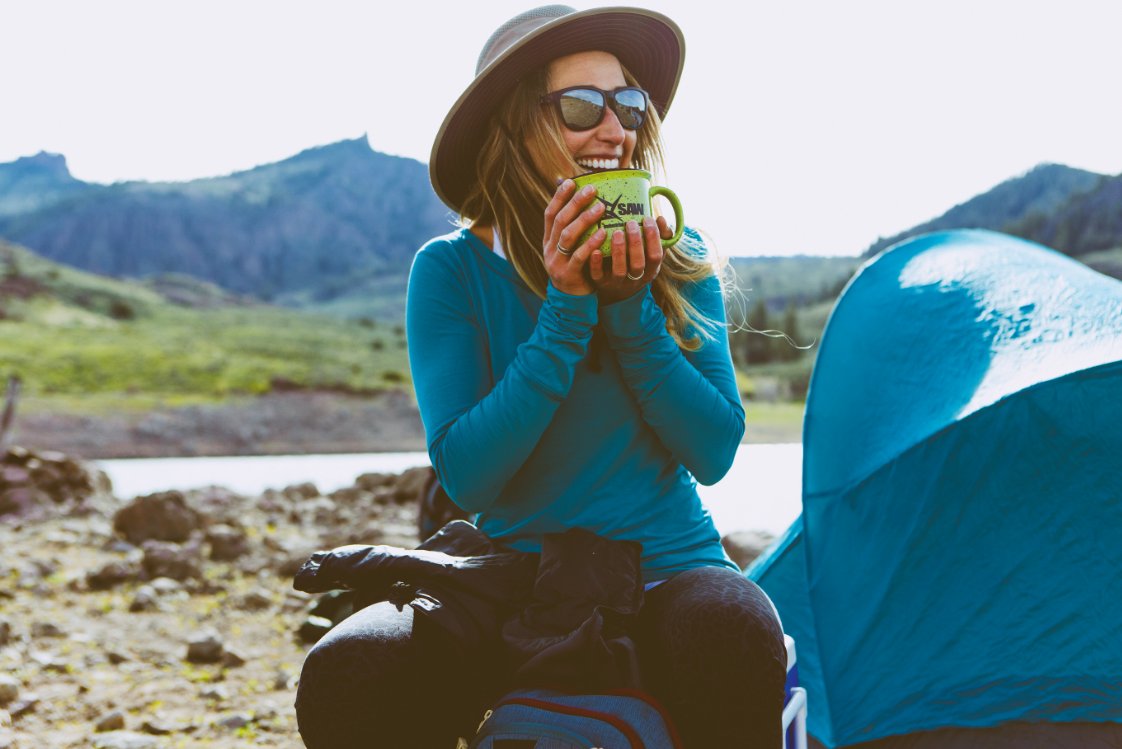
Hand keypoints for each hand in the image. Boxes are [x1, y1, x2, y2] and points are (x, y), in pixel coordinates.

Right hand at [543, 179, 606, 295]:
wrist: (571, 301)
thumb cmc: (577, 269)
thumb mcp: (571, 249)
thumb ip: (575, 230)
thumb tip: (588, 204)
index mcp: (548, 241)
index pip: (550, 214)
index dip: (559, 197)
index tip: (571, 181)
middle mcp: (549, 249)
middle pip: (560, 221)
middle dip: (575, 203)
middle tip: (592, 189)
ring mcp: (557, 262)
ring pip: (568, 236)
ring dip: (584, 219)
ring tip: (601, 207)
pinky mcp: (568, 274)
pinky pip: (579, 256)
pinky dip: (591, 243)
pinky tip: (603, 233)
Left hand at [590, 215, 672, 304]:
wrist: (617, 291)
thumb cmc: (636, 263)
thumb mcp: (650, 254)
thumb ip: (659, 237)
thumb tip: (661, 219)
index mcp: (650, 271)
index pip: (656, 256)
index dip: (653, 238)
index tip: (648, 219)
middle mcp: (635, 279)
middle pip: (638, 264)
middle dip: (636, 243)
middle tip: (631, 223)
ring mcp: (617, 283)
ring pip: (619, 270)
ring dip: (619, 251)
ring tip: (617, 232)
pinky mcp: (601, 284)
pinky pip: (598, 276)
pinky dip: (597, 264)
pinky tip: (596, 250)